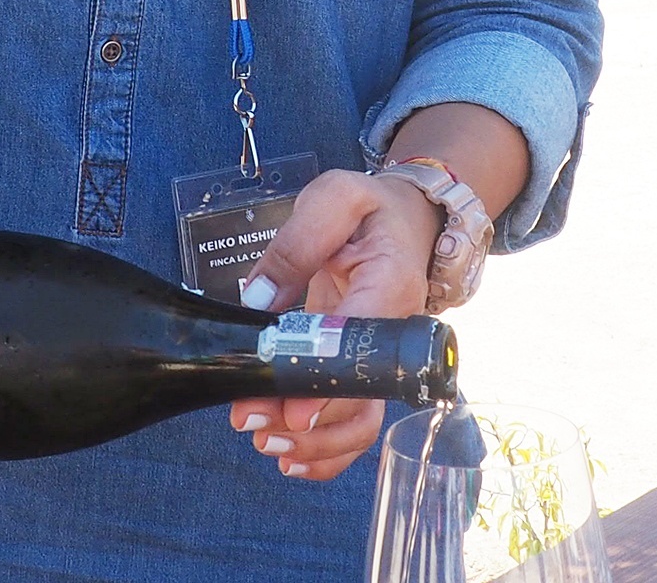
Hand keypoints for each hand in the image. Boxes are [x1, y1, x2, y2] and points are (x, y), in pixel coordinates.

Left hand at [227, 168, 441, 480]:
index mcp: (388, 285)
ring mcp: (382, 356)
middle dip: (306, 422)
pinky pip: (357, 417)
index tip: (288, 409)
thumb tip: (257, 298)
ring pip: (361, 420)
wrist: (407, 217)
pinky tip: (294, 458)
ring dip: (314, 443)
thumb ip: (295, 243)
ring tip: (263, 441)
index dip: (323, 383)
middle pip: (361, 399)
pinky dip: (330, 448)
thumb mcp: (332, 198)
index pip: (358, 346)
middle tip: (249, 420)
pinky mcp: (366, 366)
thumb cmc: (368, 207)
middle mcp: (394, 333)